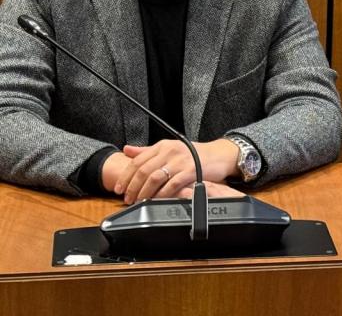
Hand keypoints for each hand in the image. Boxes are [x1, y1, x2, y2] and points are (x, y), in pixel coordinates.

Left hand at [115, 139, 239, 203]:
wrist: (219, 155)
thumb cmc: (194, 154)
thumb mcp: (170, 149)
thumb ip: (147, 151)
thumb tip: (127, 150)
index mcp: (163, 145)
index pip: (137, 160)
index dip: (125, 176)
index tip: (119, 188)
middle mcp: (170, 151)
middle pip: (143, 170)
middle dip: (132, 187)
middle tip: (127, 198)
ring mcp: (181, 161)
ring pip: (155, 178)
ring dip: (144, 192)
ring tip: (139, 201)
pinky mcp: (191, 171)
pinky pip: (171, 185)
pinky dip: (162, 195)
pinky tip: (157, 200)